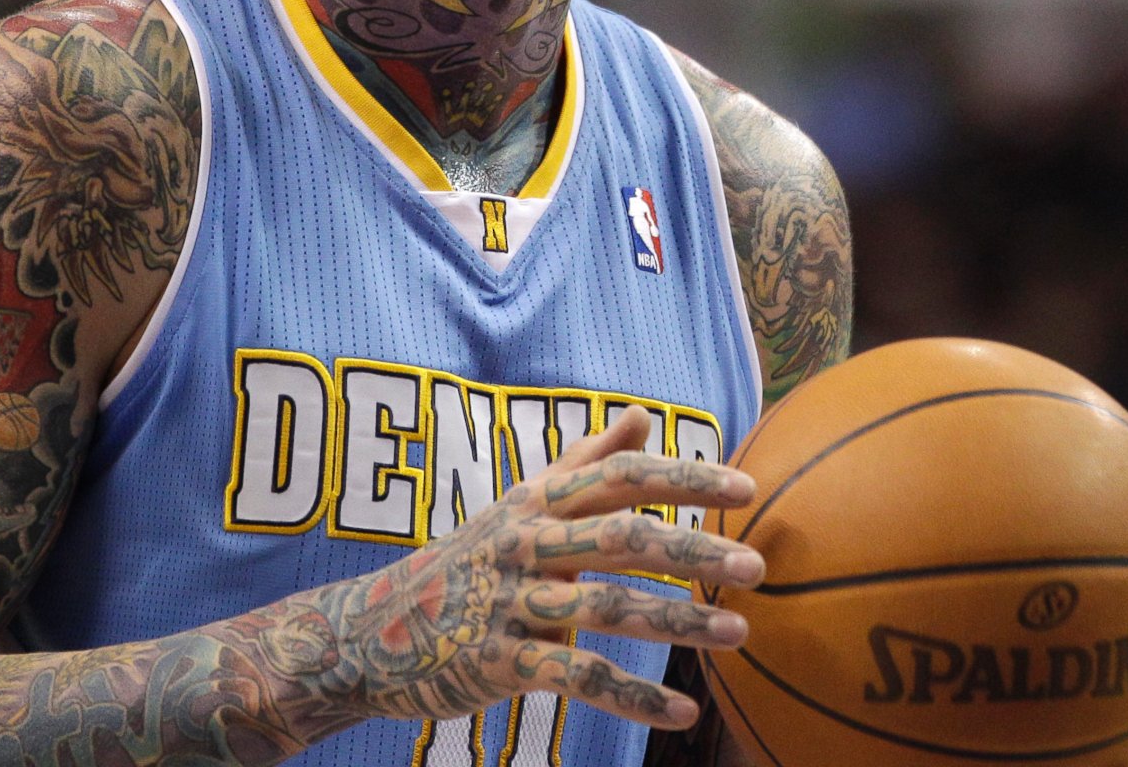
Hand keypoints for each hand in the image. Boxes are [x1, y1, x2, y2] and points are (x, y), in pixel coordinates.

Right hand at [306, 404, 760, 730]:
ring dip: (679, 622)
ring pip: (608, 609)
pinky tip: (683, 713)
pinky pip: (577, 678)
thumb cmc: (467, 562)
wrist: (370, 632)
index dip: (684, 477)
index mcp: (538, 501)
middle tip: (757, 566)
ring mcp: (511, 603)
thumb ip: (586, 462)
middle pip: (622, 536)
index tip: (747, 487)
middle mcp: (526, 543)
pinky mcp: (498, 662)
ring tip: (740, 633)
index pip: (621, 476)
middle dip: (694, 550)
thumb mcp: (521, 505)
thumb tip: (644, 414)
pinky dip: (634, 696)